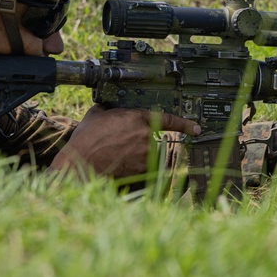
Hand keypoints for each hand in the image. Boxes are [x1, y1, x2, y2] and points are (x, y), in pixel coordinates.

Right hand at [49, 105, 200, 178]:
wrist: (81, 162)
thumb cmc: (86, 138)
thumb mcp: (97, 113)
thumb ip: (110, 109)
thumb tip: (111, 107)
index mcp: (136, 117)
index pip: (167, 119)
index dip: (184, 124)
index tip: (195, 128)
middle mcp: (145, 133)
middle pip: (154, 139)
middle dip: (142, 144)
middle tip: (123, 147)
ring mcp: (145, 152)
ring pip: (150, 155)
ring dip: (139, 157)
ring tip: (118, 157)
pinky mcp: (142, 168)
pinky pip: (146, 168)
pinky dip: (137, 168)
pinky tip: (121, 166)